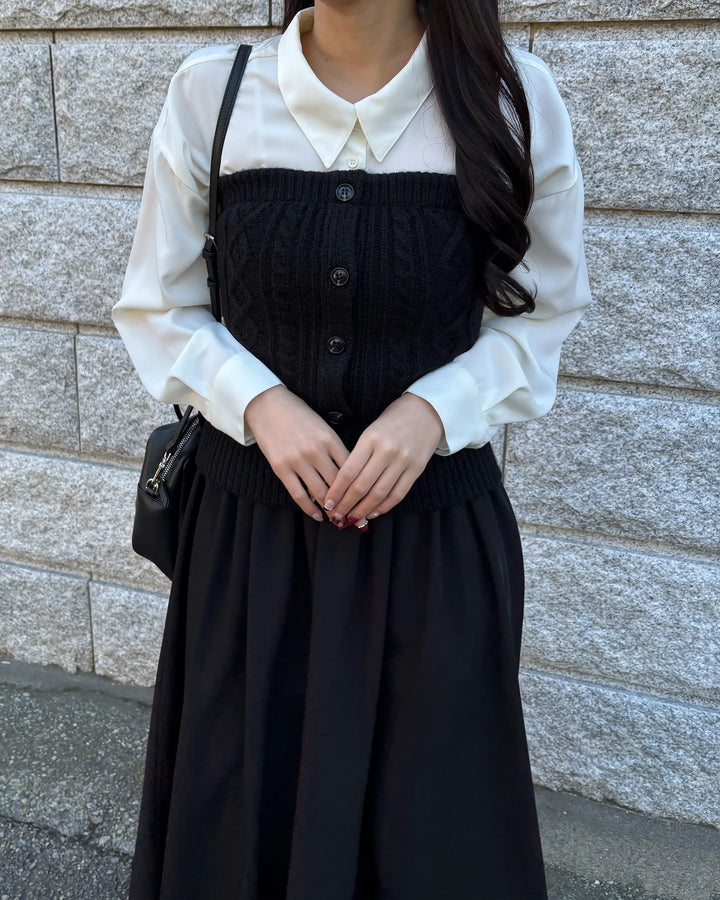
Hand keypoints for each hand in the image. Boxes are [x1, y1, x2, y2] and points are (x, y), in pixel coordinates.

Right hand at [245, 385, 350, 520]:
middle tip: (356, 515)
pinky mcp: (281, 468)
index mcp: (330, 439)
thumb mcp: (323, 426)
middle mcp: (316, 451)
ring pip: (320, 492)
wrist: (267, 405)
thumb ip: (335, 448)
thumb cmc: (298, 415)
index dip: (359, 487)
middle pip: (338, 484)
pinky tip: (318, 516)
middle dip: (348, 502)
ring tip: (339, 518)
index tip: (365, 499)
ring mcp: (297, 460)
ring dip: (331, 509)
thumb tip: (348, 475)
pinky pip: (298, 494)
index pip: (351, 469)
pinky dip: (310, 508)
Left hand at [321, 393, 444, 526]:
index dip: (337, 491)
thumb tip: (342, 483)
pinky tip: (373, 513)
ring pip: (379, 493)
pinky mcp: (416, 469)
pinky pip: (398, 494)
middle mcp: (386, 451)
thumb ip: (359, 454)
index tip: (328, 503)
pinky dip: (384, 507)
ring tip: (353, 519)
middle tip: (337, 517)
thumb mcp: (371, 429)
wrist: (426, 410)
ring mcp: (403, 461)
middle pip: (362, 486)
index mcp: (370, 439)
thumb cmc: (393, 419)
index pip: (349, 471)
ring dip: (364, 510)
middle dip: (347, 505)